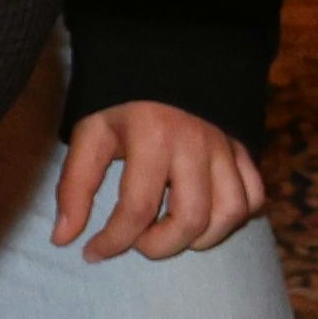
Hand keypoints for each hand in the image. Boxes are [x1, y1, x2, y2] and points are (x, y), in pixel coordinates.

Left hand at [52, 100, 266, 261]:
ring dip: (201, 237)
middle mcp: (195, 142)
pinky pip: (253, 197)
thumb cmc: (121, 108)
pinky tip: (205, 216)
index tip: (93, 253)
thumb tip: (64, 240)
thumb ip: (74, 188)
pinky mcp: (243, 149)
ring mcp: (225, 146)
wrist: (163, 65)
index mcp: (152, 136)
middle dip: (159, 246)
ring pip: (230, 213)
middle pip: (190, 219)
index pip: (137, 210)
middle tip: (138, 240)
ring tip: (172, 231)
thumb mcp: (90, 137)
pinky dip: (234, 217)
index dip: (112, 242)